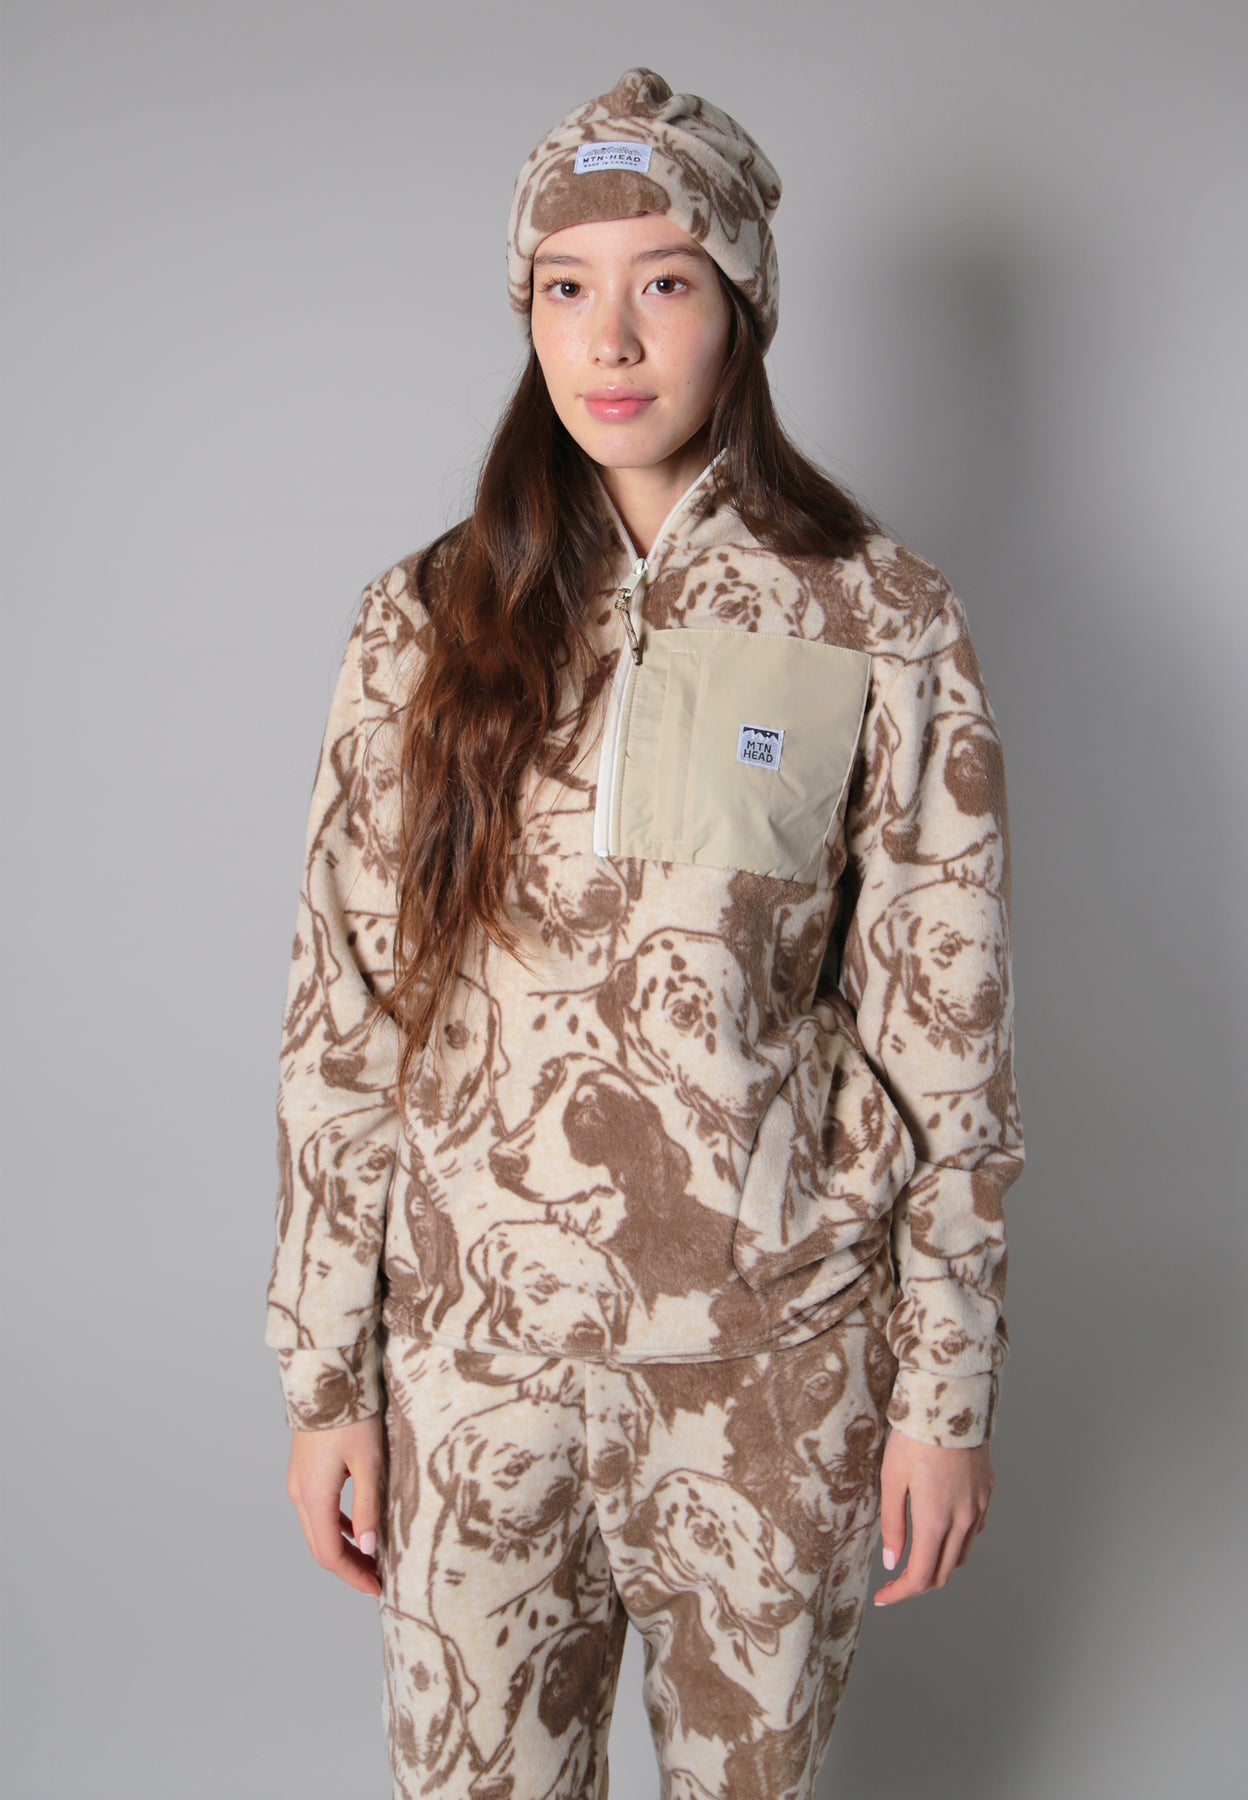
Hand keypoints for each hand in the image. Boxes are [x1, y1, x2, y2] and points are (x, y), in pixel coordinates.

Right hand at [286, 1414, 384, 1597]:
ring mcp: (298, 1484)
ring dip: (343, 1549)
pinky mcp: (303, 1473)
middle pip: (321, 1547)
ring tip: (372, 1559)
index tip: (377, 1588)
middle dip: (349, 1567)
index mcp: (314, 1497)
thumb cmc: (351, 1418)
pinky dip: (337, 1527)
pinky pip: (317, 1512)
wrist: (326, 1380)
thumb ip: (368, 1507)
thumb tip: (370, 1548)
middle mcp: (299, 1495)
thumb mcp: (368, 1463)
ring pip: (318, 1530)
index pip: (330, 1554)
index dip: (352, 1575)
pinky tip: (357, 1529)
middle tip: (378, 1579)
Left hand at [872, 1424, 993, 1606]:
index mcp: (935, 1521)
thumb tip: (892, 1562)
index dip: (900, 1593)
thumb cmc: (914, 1438)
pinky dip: (956, 1544)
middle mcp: (962, 1520)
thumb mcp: (891, 1479)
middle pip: (944, 1573)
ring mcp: (978, 1508)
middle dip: (918, 1584)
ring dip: (939, 1565)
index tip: (883, 1597)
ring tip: (915, 1559)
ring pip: (961, 1555)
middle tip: (895, 1582)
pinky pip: (973, 1532)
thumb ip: (892, 1525)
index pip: (921, 1577)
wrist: (950, 1403)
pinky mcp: (987, 1494)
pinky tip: (940, 1532)